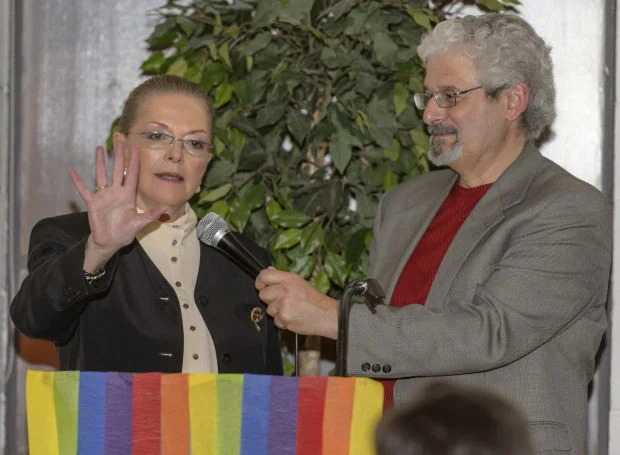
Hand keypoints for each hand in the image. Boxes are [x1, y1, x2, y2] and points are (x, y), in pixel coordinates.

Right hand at [70, 143, 167, 271]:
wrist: (110, 242)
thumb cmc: (125, 232)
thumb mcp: (139, 224)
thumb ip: (151, 215)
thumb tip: (166, 208)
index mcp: (128, 195)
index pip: (132, 175)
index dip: (134, 162)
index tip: (136, 148)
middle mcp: (116, 192)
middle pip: (118, 169)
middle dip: (119, 154)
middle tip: (119, 138)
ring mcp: (103, 196)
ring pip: (101, 174)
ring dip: (99, 162)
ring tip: (98, 147)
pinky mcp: (92, 203)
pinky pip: (84, 190)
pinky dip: (78, 182)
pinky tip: (72, 172)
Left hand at [256, 267, 337, 338]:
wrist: (328, 315)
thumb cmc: (315, 300)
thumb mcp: (300, 282)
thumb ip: (282, 277)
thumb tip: (268, 270)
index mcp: (289, 278)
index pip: (264, 275)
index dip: (260, 282)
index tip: (262, 286)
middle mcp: (285, 289)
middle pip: (263, 294)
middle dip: (270, 299)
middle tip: (282, 302)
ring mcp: (284, 304)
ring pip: (269, 309)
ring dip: (277, 312)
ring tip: (292, 310)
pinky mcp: (284, 317)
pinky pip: (275, 320)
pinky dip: (282, 321)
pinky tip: (294, 318)